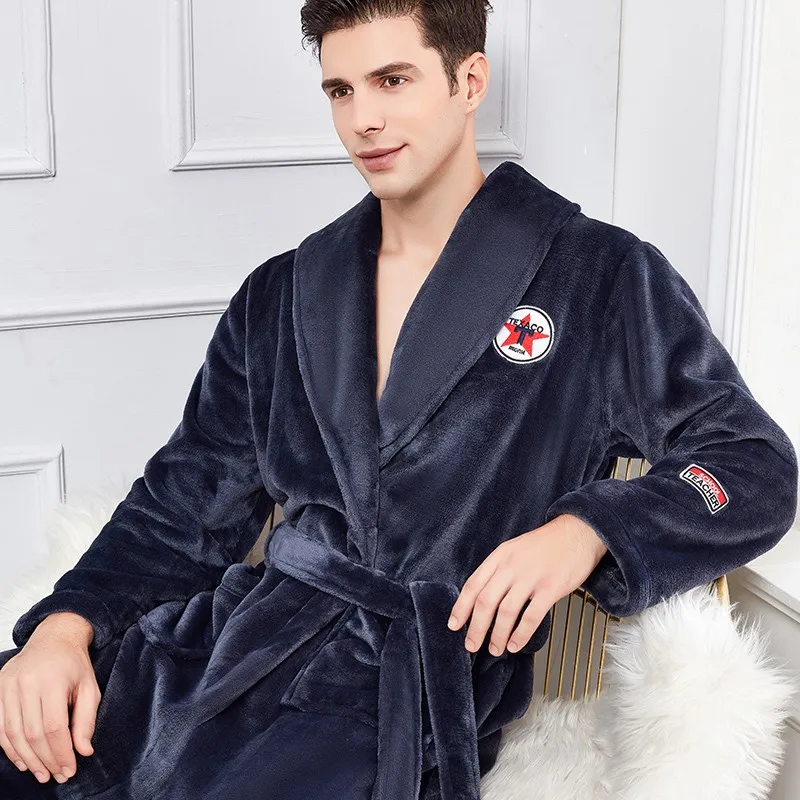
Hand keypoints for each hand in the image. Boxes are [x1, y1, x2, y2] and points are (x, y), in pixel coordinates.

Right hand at [0, 617, 100, 784]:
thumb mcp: (90, 687)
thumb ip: (87, 720)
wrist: (54, 638)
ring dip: (27, 759)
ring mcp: (8, 686)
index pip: (54, 727)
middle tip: (56, 776)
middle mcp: (27, 683)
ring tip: (41, 773)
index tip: (69, 769)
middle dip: (45, 760)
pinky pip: (0, 727)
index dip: (61, 753)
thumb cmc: (74, 664)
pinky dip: (10, 749)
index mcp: (53, 680)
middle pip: (32, 733)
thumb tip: (84, 751)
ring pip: (12, 734)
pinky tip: (23, 761)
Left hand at [447, 514, 607, 654]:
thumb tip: (483, 598)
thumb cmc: (546, 544)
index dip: (461, 607)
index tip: (453, 625)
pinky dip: (520, 635)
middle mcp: (512, 566)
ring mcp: (531, 577)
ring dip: (497, 635)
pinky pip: (531, 617)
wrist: (578, 533)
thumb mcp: (515, 548)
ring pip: (506, 612)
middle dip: (476, 628)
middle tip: (471, 645)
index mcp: (500, 556)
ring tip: (494, 649)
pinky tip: (515, 644)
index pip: (473, 584)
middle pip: (486, 602)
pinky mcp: (551, 588)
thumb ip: (499, 569)